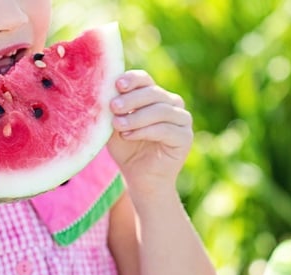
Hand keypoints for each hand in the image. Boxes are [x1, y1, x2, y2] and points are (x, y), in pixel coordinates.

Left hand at [107, 70, 192, 196]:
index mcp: (155, 96)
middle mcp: (172, 104)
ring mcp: (182, 120)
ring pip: (160, 110)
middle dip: (131, 99)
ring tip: (118, 125)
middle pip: (153, 93)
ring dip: (136, 117)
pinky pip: (166, 129)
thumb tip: (105, 91)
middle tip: (113, 107)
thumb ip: (113, 110)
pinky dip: (145, 131)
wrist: (141, 179)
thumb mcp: (115, 126)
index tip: (117, 85)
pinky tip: (128, 136)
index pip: (145, 80)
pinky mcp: (185, 137)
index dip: (132, 80)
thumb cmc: (127, 150)